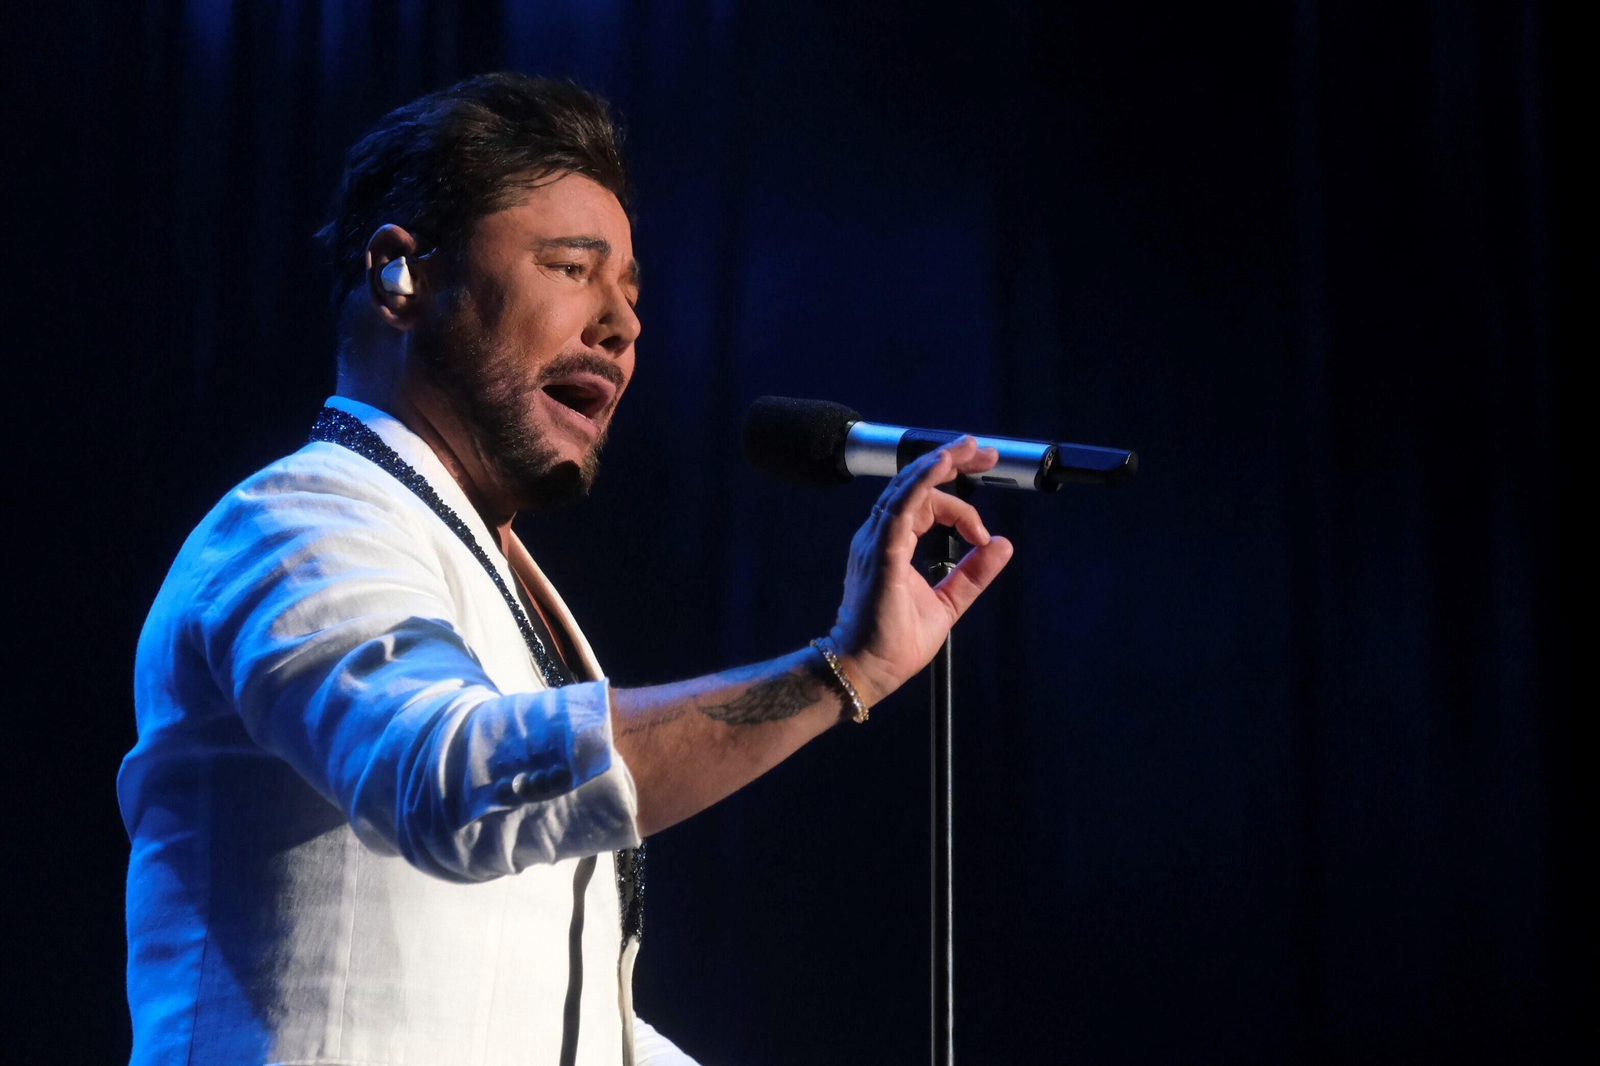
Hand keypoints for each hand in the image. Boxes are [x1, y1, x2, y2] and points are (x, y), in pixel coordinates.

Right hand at [828, 436, 1014, 704]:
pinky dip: (922, 482)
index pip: (925, 504)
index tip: (982, 533)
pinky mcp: (880, 552)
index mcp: (893, 543)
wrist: (866, 670)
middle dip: (951, 461)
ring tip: (969, 448)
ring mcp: (877, 541)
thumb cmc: (893, 642)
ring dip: (940, 462)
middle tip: (985, 451)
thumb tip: (1002, 544)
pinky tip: (941, 465)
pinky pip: (900, 506)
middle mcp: (881, 535)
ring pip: (908, 487)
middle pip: (916, 484)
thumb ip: (972, 574)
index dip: (959, 508)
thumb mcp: (947, 602)